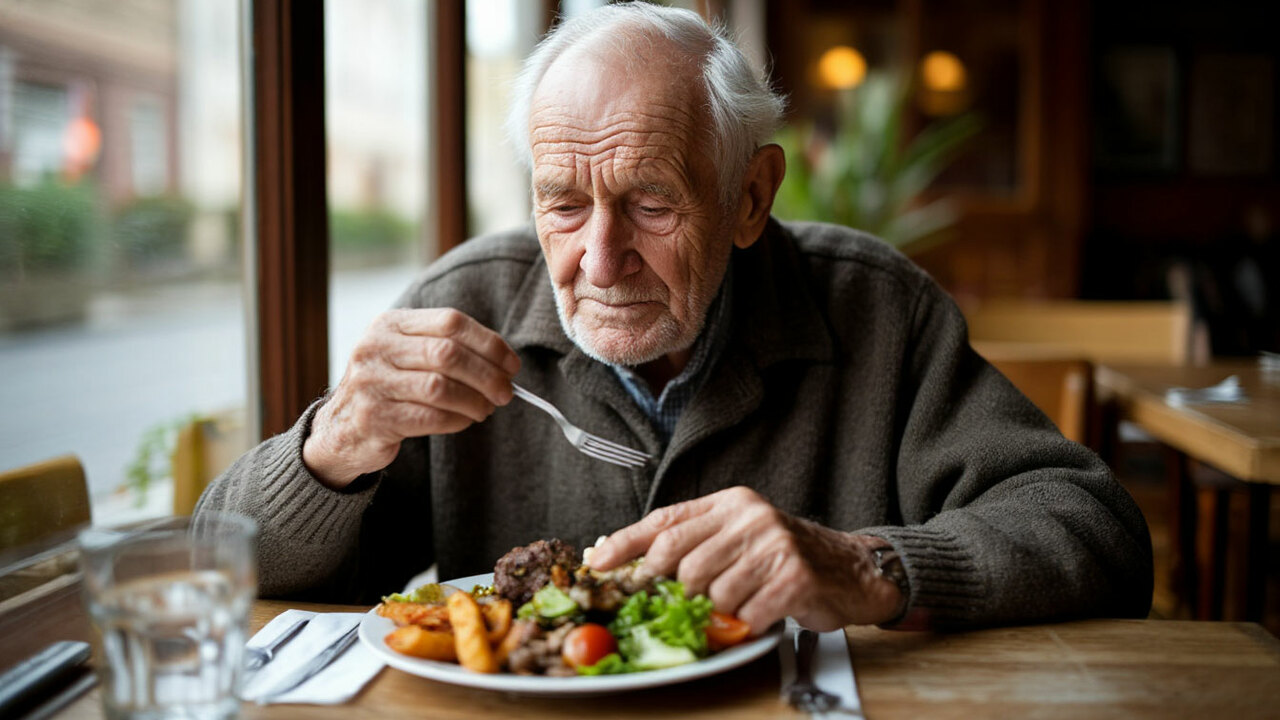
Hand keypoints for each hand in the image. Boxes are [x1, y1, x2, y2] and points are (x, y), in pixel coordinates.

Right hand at [303, 308, 520, 486]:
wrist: (342, 428)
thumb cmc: (390, 387)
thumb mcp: (407, 354)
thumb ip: (447, 348)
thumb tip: (505, 363)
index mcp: (390, 324)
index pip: (451, 321)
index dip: (488, 343)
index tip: (512, 364)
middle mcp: (376, 347)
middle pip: (447, 354)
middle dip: (487, 375)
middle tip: (506, 393)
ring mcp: (371, 382)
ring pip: (440, 387)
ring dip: (474, 401)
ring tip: (486, 409)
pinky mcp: (373, 418)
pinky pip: (429, 417)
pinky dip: (456, 420)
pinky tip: (465, 421)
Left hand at [587, 486, 903, 633]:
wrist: (853, 568)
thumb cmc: (786, 557)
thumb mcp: (738, 536)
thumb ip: (692, 542)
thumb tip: (623, 557)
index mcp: (730, 503)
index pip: (664, 521)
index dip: (625, 543)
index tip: (598, 563)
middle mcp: (750, 517)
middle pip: (681, 563)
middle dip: (676, 593)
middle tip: (684, 606)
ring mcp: (773, 544)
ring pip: (712, 593)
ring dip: (721, 611)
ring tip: (742, 604)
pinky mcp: (793, 577)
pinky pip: (747, 613)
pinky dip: (749, 622)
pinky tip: (763, 612)